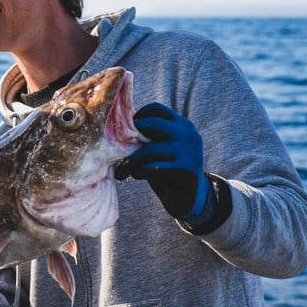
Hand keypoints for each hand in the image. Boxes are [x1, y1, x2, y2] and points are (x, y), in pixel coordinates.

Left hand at [116, 102, 211, 223]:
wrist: (189, 198)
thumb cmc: (168, 168)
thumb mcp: (160, 146)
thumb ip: (148, 134)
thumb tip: (118, 125)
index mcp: (183, 124)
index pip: (156, 109)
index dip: (137, 117)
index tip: (126, 131)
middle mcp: (188, 135)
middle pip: (150, 125)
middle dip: (129, 138)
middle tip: (116, 152)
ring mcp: (189, 153)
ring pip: (147, 150)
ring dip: (130, 161)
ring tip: (122, 170)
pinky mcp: (185, 172)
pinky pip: (151, 167)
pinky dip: (139, 172)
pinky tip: (137, 175)